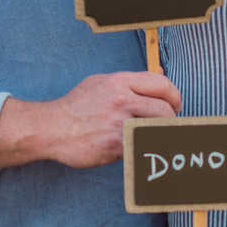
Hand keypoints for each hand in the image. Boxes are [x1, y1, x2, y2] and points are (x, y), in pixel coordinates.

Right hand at [37, 71, 181, 167]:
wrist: (52, 128)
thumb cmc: (77, 106)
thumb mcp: (101, 83)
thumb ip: (131, 82)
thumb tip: (161, 78)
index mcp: (120, 82)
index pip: (162, 85)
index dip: (174, 97)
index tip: (174, 106)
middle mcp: (121, 100)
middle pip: (165, 110)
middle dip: (170, 121)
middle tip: (165, 126)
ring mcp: (118, 123)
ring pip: (156, 130)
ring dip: (157, 136)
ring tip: (151, 138)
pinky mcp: (114, 145)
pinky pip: (140, 147)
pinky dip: (141, 149)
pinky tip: (134, 149)